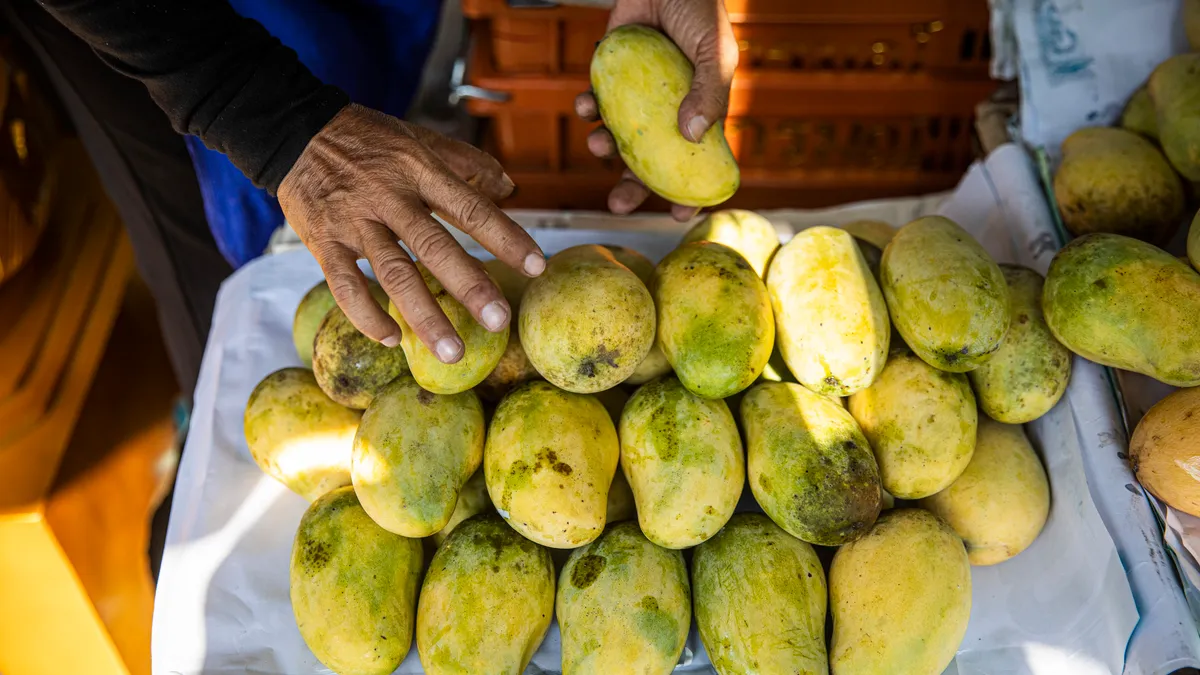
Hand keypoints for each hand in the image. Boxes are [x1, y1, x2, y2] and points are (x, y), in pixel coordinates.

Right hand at [279, 103, 544, 363]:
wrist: (295, 130)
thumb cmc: (370, 140)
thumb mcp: (420, 140)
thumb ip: (467, 164)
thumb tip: (510, 189)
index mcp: (420, 171)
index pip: (471, 208)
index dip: (506, 238)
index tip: (536, 267)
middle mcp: (391, 197)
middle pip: (435, 246)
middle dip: (470, 286)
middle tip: (498, 321)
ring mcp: (355, 221)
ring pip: (393, 273)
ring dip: (423, 316)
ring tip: (451, 351)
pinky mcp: (324, 241)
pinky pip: (345, 285)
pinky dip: (366, 315)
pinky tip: (391, 338)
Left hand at [575, 0, 737, 220]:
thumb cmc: (699, 9)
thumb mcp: (715, 51)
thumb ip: (709, 91)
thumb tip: (694, 135)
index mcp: (699, 112)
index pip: (697, 162)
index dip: (688, 192)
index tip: (678, 217)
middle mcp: (666, 110)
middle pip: (649, 161)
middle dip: (631, 186)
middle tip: (616, 205)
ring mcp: (636, 95)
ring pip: (617, 137)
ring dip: (604, 148)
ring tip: (598, 144)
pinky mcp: (609, 76)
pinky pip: (594, 102)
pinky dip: (585, 109)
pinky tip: (583, 107)